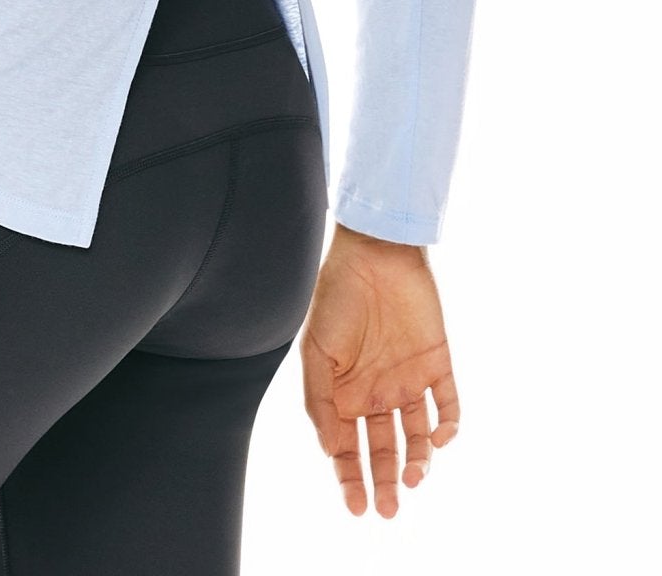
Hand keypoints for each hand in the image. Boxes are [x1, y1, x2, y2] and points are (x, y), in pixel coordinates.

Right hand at [300, 223, 460, 517]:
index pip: (349, 448)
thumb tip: (331, 451)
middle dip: (386, 482)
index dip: (351, 479)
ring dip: (418, 462)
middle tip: (388, 510)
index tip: (357, 507)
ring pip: (419, 437)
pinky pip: (449, 407)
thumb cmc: (336, 297)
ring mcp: (409, 380)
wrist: (374, 254)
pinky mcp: (438, 365)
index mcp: (345, 392)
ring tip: (413, 478)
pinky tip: (439, 440)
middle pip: (384, 449)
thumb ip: (321, 403)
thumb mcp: (316, 352)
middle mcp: (377, 392)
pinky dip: (448, 428)